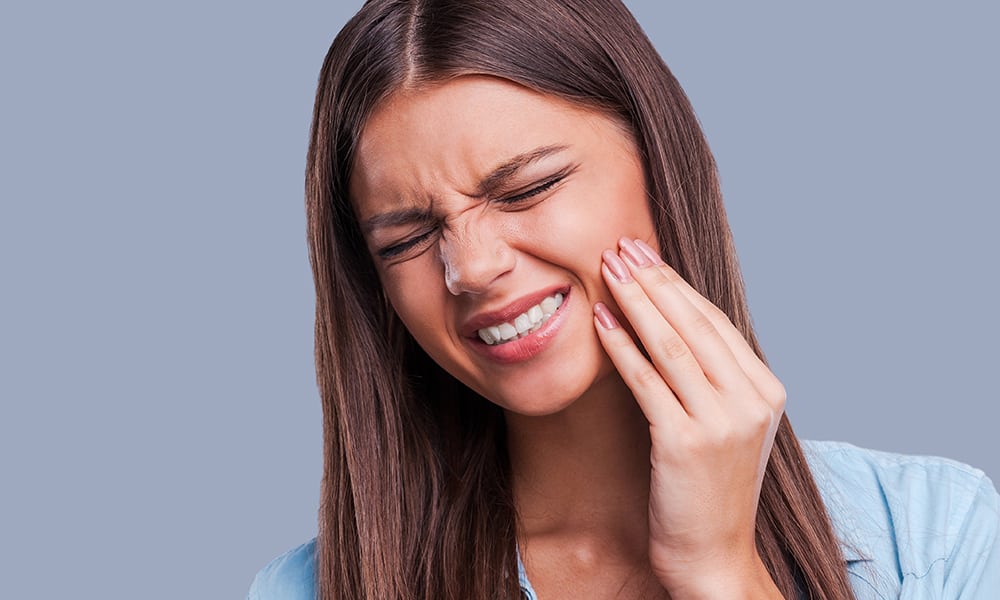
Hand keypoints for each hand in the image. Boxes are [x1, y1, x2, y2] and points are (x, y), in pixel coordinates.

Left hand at [593, 238, 785, 598]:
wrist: (714, 556)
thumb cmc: (710, 489)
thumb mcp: (727, 426)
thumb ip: (713, 379)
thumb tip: (673, 324)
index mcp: (766, 389)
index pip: (714, 322)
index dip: (676, 284)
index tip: (646, 254)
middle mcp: (751, 399)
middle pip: (693, 324)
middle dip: (652, 280)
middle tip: (620, 247)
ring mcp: (722, 420)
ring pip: (669, 344)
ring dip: (634, 301)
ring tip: (607, 270)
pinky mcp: (686, 442)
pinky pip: (646, 381)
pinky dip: (620, 345)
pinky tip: (600, 320)